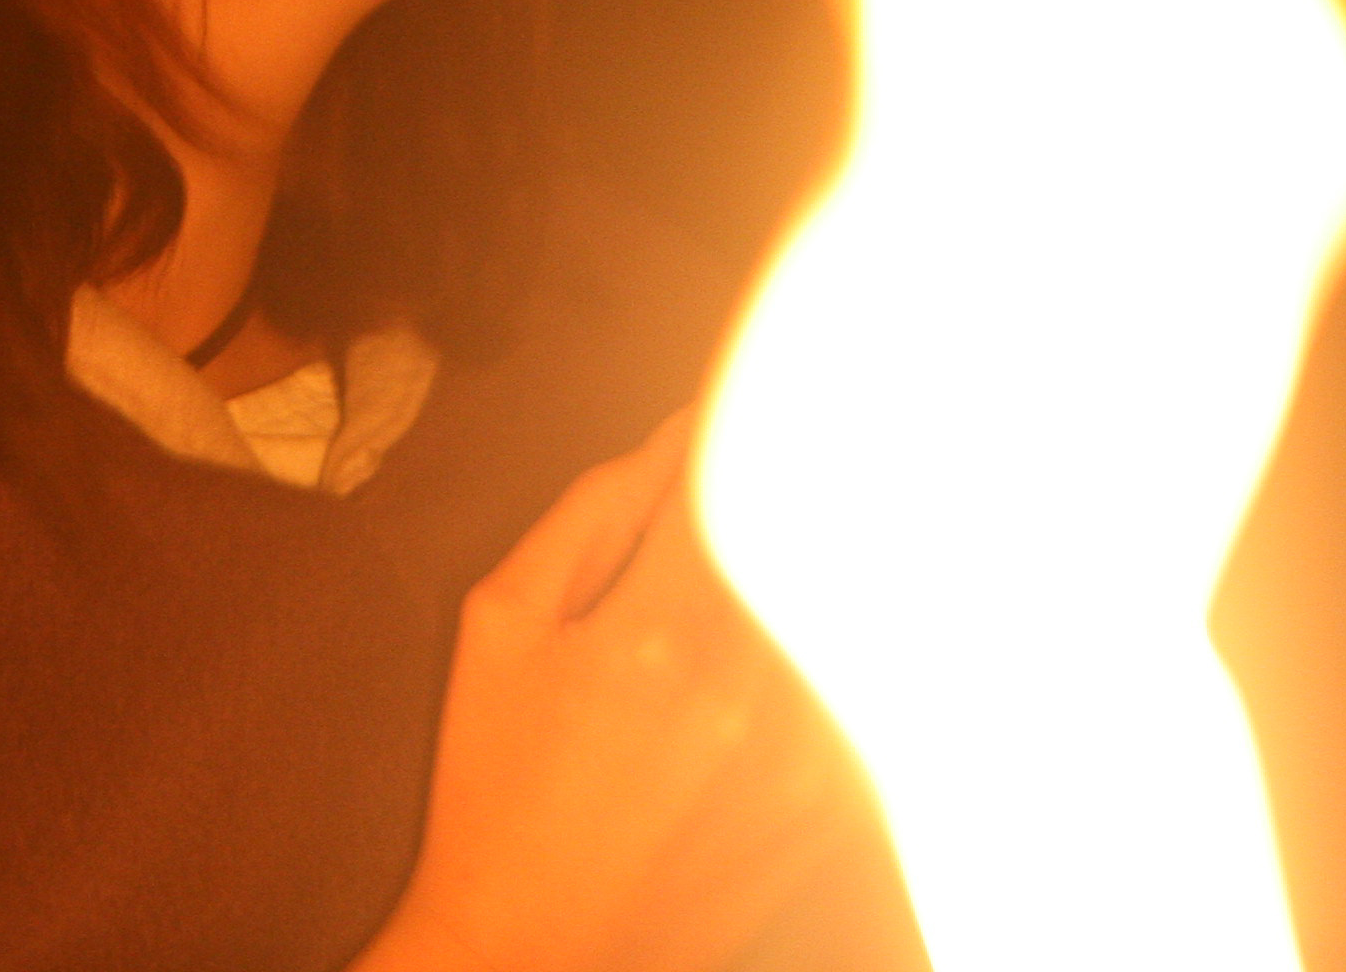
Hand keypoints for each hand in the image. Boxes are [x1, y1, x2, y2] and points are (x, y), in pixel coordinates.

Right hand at [356, 411, 876, 971]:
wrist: (526, 950)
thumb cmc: (496, 785)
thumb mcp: (502, 626)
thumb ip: (592, 514)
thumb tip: (674, 434)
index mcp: (659, 628)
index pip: (732, 474)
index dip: (728, 441)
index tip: (722, 426)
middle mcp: (750, 687)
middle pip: (799, 534)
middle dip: (770, 512)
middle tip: (730, 518)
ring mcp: (804, 753)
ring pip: (832, 606)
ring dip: (797, 587)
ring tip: (723, 622)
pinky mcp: (832, 806)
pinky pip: (850, 688)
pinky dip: (817, 665)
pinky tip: (744, 698)